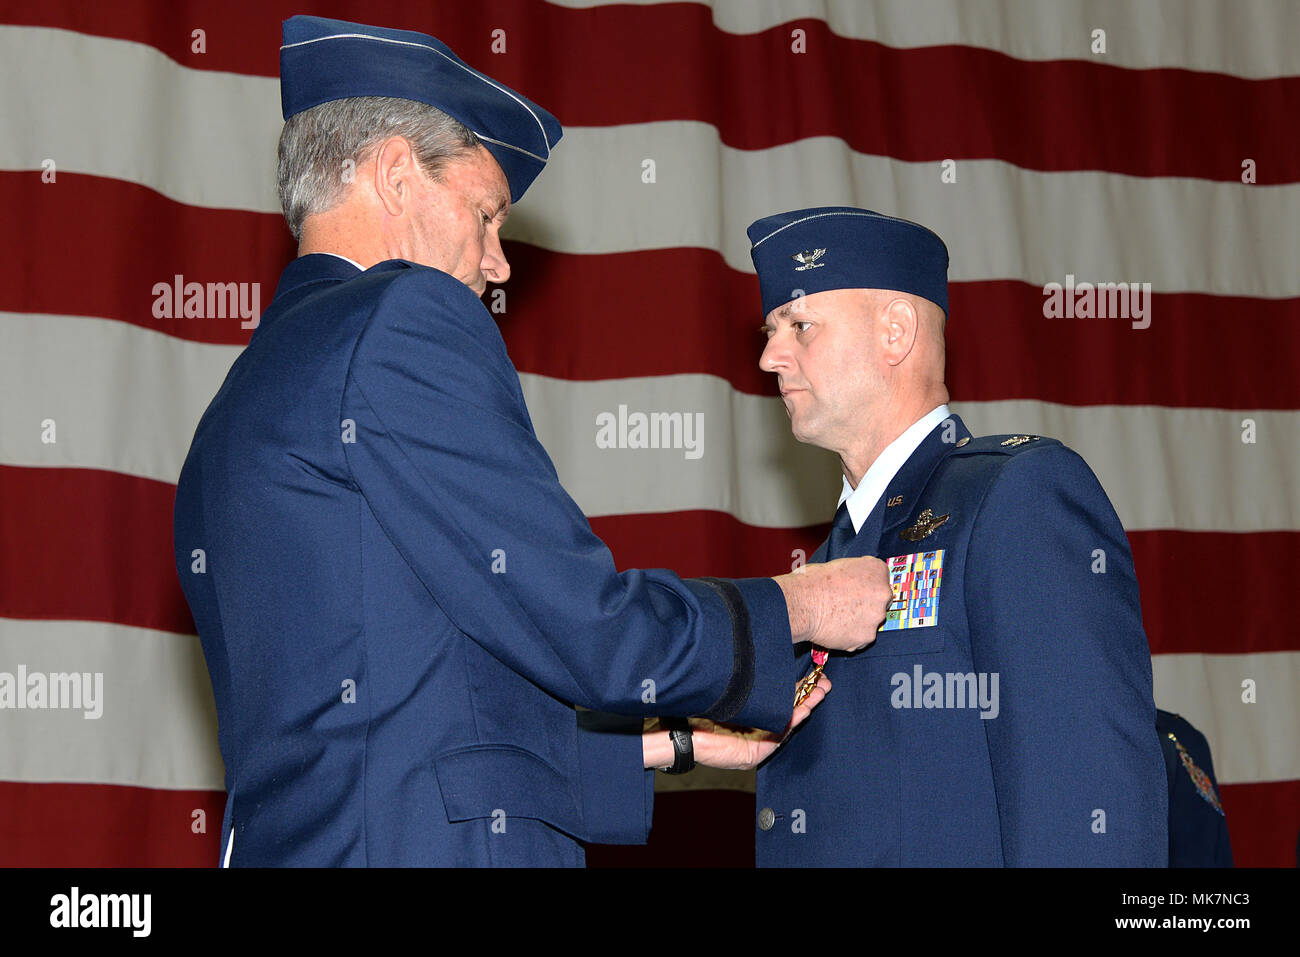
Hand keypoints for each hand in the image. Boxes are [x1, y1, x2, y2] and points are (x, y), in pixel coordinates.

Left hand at [691, 673, 830, 769]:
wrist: (683, 731)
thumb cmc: (700, 709)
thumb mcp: (730, 691)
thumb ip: (748, 682)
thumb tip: (762, 657)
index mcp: (753, 712)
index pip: (779, 698)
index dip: (797, 687)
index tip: (812, 675)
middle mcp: (757, 726)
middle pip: (788, 710)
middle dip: (808, 696)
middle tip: (824, 683)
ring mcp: (758, 741)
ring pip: (788, 723)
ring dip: (805, 707)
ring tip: (820, 693)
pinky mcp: (756, 754)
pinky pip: (778, 736)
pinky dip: (792, 722)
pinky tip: (802, 709)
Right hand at [775, 556, 891, 651]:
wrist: (801, 603)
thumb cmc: (813, 581)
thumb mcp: (840, 565)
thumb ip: (856, 575)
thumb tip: (856, 584)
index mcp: (876, 569)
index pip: (880, 579)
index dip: (866, 587)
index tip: (855, 591)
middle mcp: (883, 592)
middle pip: (880, 602)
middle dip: (866, 606)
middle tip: (844, 607)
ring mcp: (876, 616)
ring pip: (870, 622)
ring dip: (858, 622)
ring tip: (835, 618)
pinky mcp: (867, 636)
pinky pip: (861, 639)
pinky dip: (850, 637)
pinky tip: (834, 629)